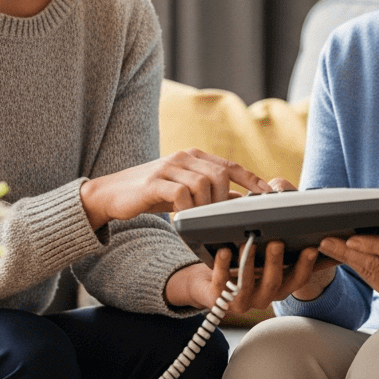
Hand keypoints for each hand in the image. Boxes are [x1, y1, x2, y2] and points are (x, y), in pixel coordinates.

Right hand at [80, 149, 271, 230]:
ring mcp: (168, 167)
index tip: (268, 196)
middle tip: (218, 220)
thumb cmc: (150, 193)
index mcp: (194, 157)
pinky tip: (181, 219)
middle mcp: (183, 157)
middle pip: (220, 175)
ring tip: (198, 221)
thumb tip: (238, 203)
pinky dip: (187, 209)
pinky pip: (180, 194)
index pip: (230, 165)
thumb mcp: (183, 190)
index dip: (251, 180)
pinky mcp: (153, 182)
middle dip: (225, 199)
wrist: (110, 193)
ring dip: (205, 206)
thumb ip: (207, 193)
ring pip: (203, 183)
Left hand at [163, 237, 321, 311]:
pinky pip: (220, 284)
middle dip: (275, 262)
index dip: (306, 265)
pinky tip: (224, 250)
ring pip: (247, 285)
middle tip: (276, 243)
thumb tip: (284, 198)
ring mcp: (242, 300)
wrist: (210, 280)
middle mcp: (264, 295)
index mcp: (280, 284)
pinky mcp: (219, 298)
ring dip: (247, 263)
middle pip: (274, 282)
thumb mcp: (264, 244)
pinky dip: (222, 267)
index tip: (311, 248)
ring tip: (246, 244)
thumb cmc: (243, 257)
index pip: (298, 278)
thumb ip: (278, 227)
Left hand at [316, 192, 378, 308]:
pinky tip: (341, 255)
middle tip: (326, 241)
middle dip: (348, 253)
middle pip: (375, 265)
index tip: (351, 238)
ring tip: (327, 246)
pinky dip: (355, 266)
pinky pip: (370, 279)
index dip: (372, 245)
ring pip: (369, 273)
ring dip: (347, 259)